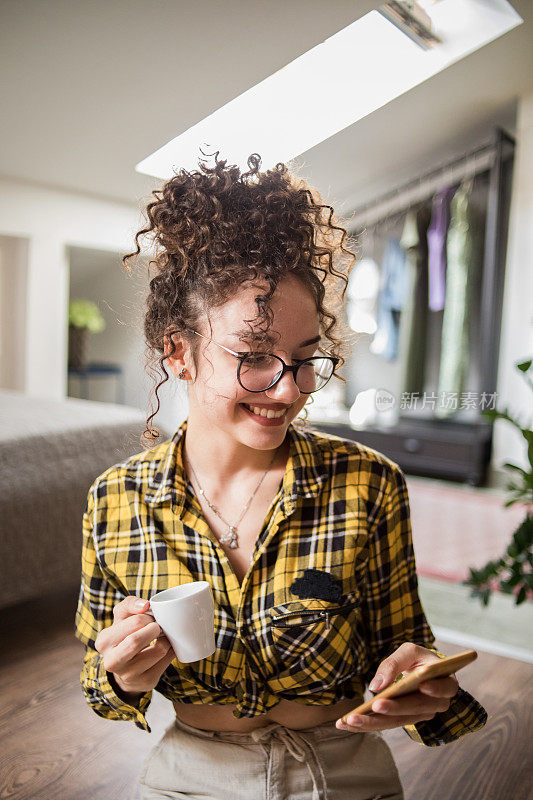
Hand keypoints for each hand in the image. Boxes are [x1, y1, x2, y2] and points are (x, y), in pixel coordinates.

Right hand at [95, 596, 175, 697]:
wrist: (125, 667)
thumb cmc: (125, 634)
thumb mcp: (122, 616)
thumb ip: (130, 604)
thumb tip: (145, 605)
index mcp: (104, 641)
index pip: (134, 623)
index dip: (148, 617)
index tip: (151, 617)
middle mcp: (112, 661)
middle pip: (138, 640)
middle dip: (155, 629)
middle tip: (158, 626)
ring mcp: (129, 675)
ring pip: (158, 650)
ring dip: (166, 639)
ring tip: (163, 636)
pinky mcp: (146, 681)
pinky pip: (167, 661)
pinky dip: (171, 650)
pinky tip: (165, 647)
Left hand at [336, 642, 458, 732]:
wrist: (421, 671)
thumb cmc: (417, 659)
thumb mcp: (409, 652)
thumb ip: (394, 664)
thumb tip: (376, 686)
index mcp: (446, 682)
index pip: (444, 687)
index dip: (435, 688)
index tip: (423, 685)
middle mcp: (438, 703)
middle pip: (416, 709)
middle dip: (394, 708)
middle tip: (374, 706)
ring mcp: (423, 714)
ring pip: (399, 721)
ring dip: (373, 722)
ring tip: (350, 721)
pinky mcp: (407, 719)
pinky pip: (388, 723)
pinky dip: (368, 724)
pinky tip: (348, 723)